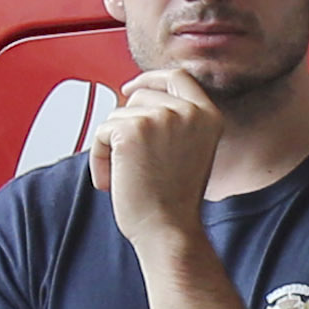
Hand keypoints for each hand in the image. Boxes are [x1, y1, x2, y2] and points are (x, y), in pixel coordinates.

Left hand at [88, 69, 223, 251]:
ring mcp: (161, 117)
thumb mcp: (189, 151)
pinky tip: (113, 181)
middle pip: (140, 95)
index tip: (131, 89)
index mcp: (209, 116)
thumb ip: (175, 123)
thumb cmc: (173, 202)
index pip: (178, 77)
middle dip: (125, 124)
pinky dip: (99, 157)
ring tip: (124, 177)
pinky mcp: (132, 129)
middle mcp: (188, 112)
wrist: (168, 231)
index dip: (151, 78)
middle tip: (128, 161)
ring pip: (118, 115)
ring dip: (112, 146)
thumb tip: (136, 97)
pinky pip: (102, 132)